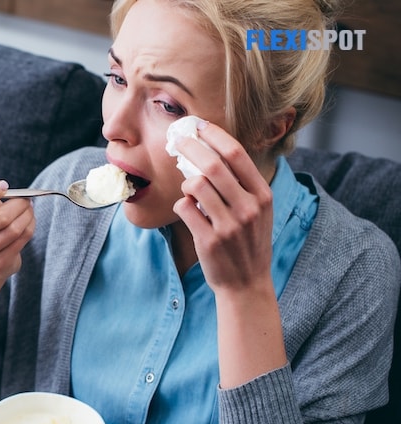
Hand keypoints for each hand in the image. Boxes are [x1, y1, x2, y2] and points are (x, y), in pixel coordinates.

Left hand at [172, 122, 273, 295]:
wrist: (246, 283)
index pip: (236, 153)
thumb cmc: (248, 242)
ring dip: (186, 182)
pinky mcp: (209, 240)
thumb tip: (211, 151)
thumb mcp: (258, 211)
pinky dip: (182, 205)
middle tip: (176, 141)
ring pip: (195, 185)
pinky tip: (189, 210)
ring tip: (189, 189)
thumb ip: (241, 184)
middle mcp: (248, 207)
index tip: (198, 125)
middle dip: (190, 148)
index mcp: (262, 195)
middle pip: (212, 165)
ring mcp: (229, 224)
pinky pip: (185, 208)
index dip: (213, 135)